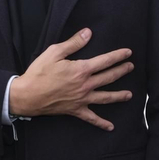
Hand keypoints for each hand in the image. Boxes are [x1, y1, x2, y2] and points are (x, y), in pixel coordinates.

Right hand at [9, 28, 133, 130]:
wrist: (27, 96)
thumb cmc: (39, 73)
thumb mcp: (54, 52)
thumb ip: (73, 43)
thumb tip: (88, 33)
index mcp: (81, 70)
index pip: (105, 61)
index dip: (118, 56)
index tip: (128, 53)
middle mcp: (85, 85)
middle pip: (109, 77)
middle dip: (121, 71)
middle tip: (131, 67)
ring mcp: (82, 99)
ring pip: (105, 97)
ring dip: (119, 96)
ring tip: (130, 95)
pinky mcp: (76, 110)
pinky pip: (91, 118)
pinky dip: (102, 123)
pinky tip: (111, 127)